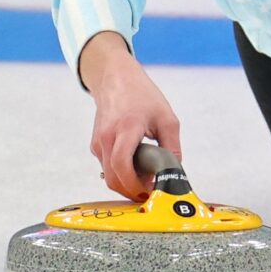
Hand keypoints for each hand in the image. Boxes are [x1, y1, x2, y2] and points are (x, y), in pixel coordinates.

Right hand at [81, 35, 183, 198]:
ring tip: (145, 177)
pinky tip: (135, 166)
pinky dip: (119, 173)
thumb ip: (172, 147)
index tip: (149, 190)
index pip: (122, 165)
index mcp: (126, 128)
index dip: (134, 184)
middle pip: (112, 178)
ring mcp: (98, 142)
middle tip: (150, 192)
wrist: (116, 79)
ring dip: (126, 183)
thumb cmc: (142, 96)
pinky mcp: (95, 145)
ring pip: (108, 175)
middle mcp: (107, 137)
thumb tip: (174, 171)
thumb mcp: (166, 118)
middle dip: (131, 191)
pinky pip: (106, 167)